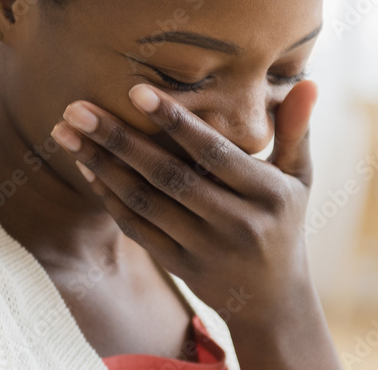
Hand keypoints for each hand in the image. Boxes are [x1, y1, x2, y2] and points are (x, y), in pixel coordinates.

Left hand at [50, 79, 319, 326]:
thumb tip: (309, 80)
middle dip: (118, 140)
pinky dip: (109, 197)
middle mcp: (237, 224)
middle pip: (168, 177)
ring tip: (68, 132)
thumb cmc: (285, 220)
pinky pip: (137, 228)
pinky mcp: (181, 266)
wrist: (274, 298)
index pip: (214, 154)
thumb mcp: (300, 177)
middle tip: (77, 108)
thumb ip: (296, 128)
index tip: (136, 91)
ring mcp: (206, 249)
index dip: (176, 123)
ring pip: (145, 203)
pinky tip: (87, 166)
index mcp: (268, 194)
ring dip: (102, 166)